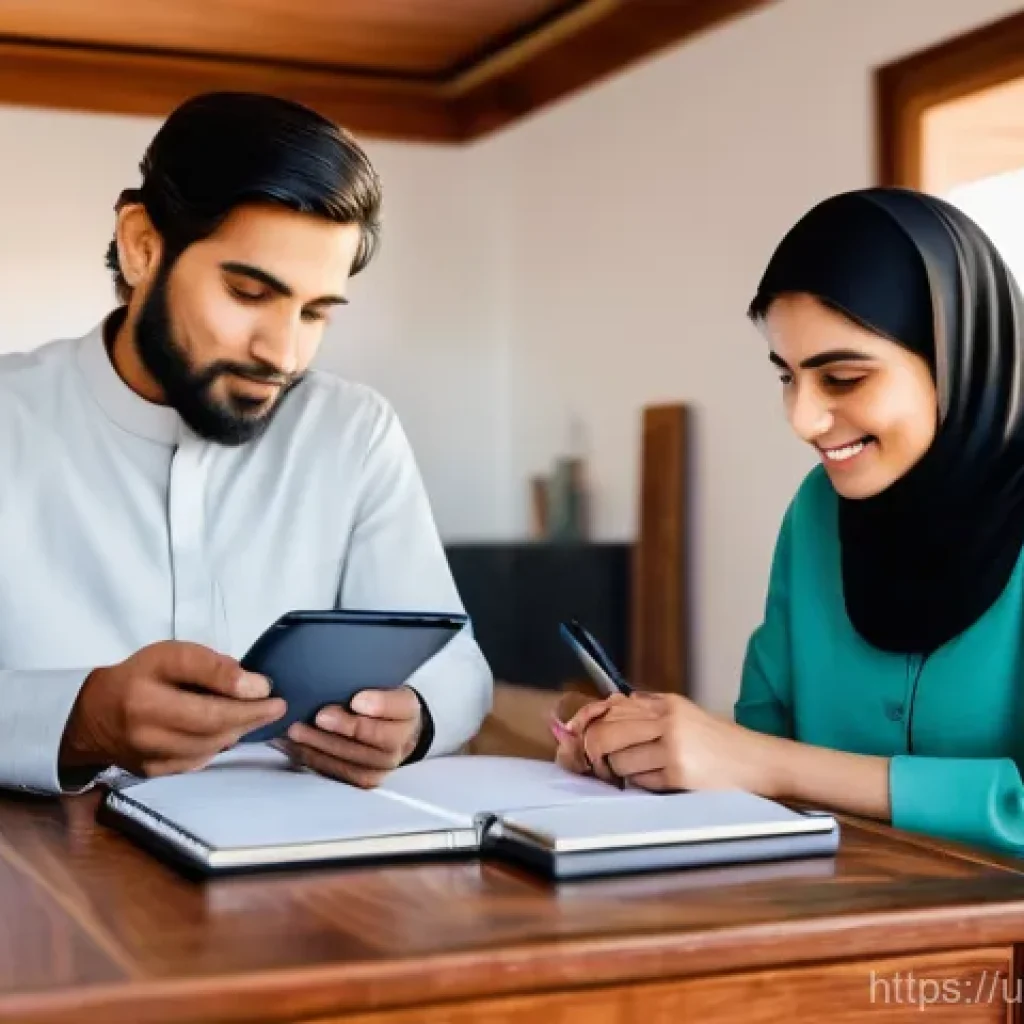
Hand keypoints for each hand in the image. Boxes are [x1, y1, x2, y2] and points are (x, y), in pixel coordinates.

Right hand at [59, 641, 285, 777]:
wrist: (95, 716)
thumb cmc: (140, 678)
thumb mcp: (171, 656)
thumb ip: (210, 666)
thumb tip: (256, 685)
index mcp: (145, 692)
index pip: (201, 689)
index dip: (239, 690)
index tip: (268, 688)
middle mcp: (144, 727)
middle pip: (211, 724)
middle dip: (252, 715)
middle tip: (278, 707)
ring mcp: (148, 755)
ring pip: (210, 745)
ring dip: (239, 730)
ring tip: (255, 715)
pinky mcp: (154, 772)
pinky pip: (200, 759)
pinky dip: (219, 744)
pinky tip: (228, 731)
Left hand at [281, 686, 422, 787]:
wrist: (389, 729)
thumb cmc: (377, 703)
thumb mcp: (382, 683)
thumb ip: (367, 679)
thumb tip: (338, 678)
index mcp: (407, 710)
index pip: (398, 707)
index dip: (378, 705)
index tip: (357, 700)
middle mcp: (399, 742)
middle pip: (373, 738)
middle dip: (344, 728)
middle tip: (320, 716)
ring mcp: (381, 766)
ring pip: (352, 760)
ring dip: (321, 745)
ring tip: (298, 731)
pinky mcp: (363, 779)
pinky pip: (337, 773)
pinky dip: (313, 759)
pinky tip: (296, 747)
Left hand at [559, 692, 778, 794]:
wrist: (758, 762)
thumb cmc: (720, 744)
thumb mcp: (685, 716)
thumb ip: (648, 712)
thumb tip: (604, 712)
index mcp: (666, 703)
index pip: (610, 707)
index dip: (588, 723)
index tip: (577, 736)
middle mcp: (667, 719)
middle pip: (605, 731)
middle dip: (593, 752)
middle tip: (599, 765)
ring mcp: (672, 745)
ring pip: (617, 759)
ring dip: (618, 772)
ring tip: (635, 774)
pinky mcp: (679, 771)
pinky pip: (638, 780)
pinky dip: (640, 783)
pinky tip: (658, 781)